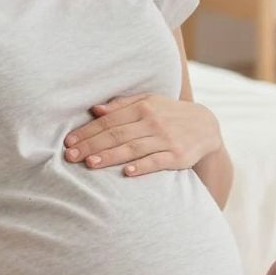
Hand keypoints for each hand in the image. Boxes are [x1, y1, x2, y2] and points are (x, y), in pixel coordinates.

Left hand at [64, 95, 219, 175]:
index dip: (88, 131)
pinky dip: (142, 167)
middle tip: (71, 156)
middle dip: (92, 145)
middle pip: (117, 134)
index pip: (109, 121)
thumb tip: (95, 110)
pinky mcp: (178, 156)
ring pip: (133, 148)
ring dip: (111, 156)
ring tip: (90, 164)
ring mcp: (166, 139)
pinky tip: (126, 173)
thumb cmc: (169, 114)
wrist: (206, 126)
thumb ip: (122, 105)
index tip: (69, 142)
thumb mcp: (149, 102)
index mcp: (143, 107)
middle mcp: (153, 122)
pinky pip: (157, 162)